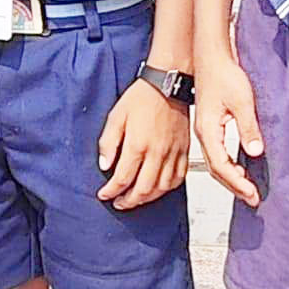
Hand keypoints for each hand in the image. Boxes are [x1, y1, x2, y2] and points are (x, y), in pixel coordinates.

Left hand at [95, 78, 188, 208]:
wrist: (168, 86)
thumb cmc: (142, 97)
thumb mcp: (116, 116)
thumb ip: (108, 143)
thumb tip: (104, 165)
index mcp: (138, 145)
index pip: (122, 178)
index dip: (111, 191)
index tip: (104, 194)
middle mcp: (157, 153)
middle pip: (142, 189)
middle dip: (128, 201)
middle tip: (118, 202)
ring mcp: (172, 154)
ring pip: (161, 188)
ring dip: (146, 199)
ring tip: (135, 199)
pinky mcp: (183, 152)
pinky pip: (177, 179)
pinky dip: (166, 189)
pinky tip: (158, 189)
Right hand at [192, 57, 265, 204]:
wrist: (211, 56)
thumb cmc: (223, 74)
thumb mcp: (242, 101)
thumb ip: (248, 128)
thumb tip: (255, 152)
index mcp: (208, 131)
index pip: (222, 166)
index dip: (238, 183)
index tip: (253, 194)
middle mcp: (204, 134)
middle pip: (217, 170)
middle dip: (235, 187)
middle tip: (252, 199)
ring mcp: (205, 130)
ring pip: (216, 163)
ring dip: (231, 178)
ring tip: (247, 188)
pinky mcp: (210, 125)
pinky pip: (217, 153)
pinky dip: (229, 165)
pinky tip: (239, 168)